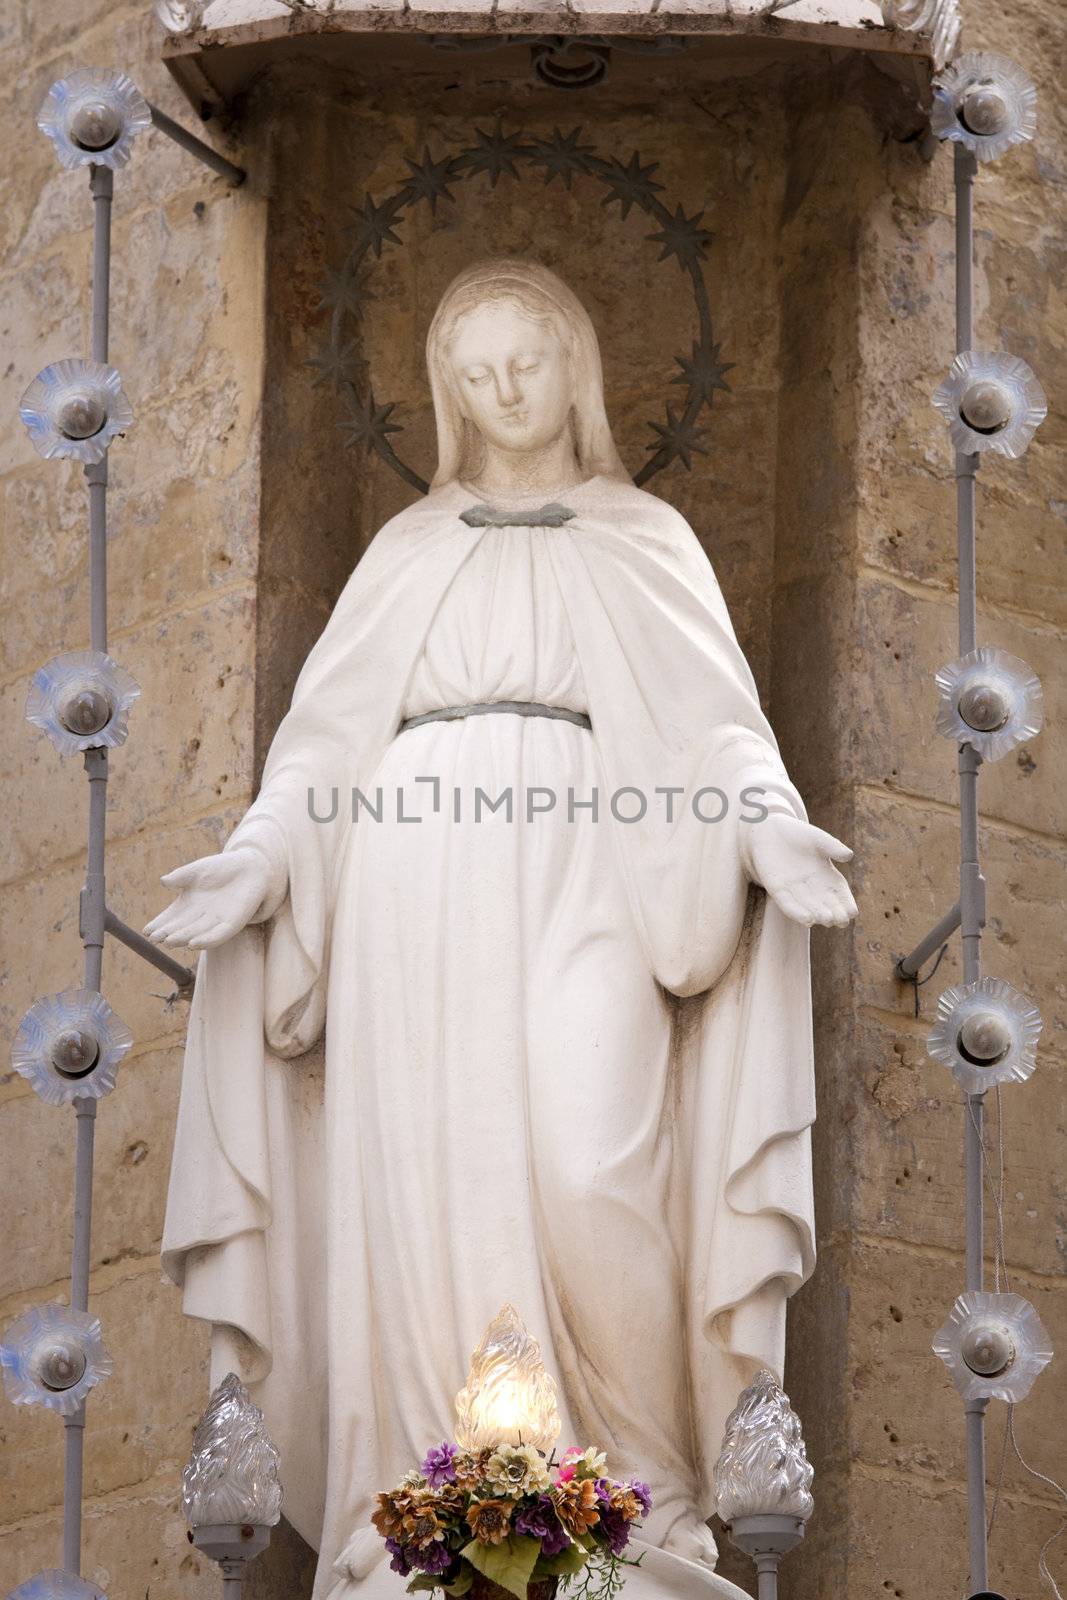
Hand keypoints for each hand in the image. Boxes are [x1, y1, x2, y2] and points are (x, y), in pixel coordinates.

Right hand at [143, 847, 273, 949]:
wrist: (250, 867)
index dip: (160, 924)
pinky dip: (206, 940)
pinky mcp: (232, 924)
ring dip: (183, 938)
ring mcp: (216, 921)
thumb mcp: (197, 870)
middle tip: (155, 938)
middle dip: (168, 933)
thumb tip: (163, 881)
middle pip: (181, 928)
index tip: (146, 931)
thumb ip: (181, 876)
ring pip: (196, 933)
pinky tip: (193, 944)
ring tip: (169, 941)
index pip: (171, 918)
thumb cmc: (222, 868)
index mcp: (189, 905)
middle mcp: (200, 916)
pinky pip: (218, 935)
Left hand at [745, 813, 856, 927]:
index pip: (839, 893)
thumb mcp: (818, 839)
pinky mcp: (777, 889)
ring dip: (818, 915)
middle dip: (834, 913)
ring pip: (808, 907)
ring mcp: (794, 890)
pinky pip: (787, 904)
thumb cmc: (798, 834)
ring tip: (826, 920)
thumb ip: (833, 847)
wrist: (769, 830)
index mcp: (827, 876)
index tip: (853, 912)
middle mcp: (812, 887)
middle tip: (841, 921)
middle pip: (826, 904)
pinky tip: (807, 920)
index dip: (846, 903)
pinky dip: (797, 912)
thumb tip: (849, 856)